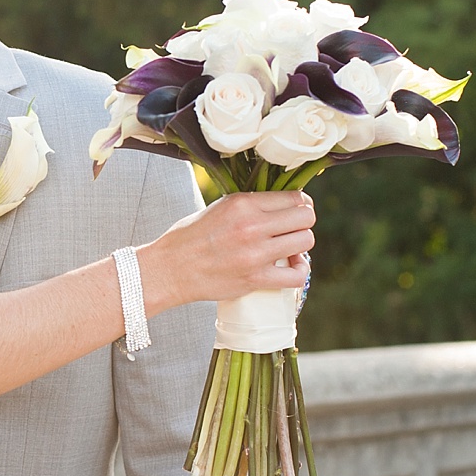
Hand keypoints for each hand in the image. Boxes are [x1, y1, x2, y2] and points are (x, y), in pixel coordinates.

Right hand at [137, 191, 315, 311]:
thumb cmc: (190, 237)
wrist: (170, 268)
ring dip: (301, 245)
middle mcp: (252, 226)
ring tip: (289, 248)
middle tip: (292, 229)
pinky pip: (296, 275)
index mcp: (243, 203)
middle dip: (303, 222)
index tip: (295, 211)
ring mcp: (255, 254)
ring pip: (305, 241)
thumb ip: (251, 206)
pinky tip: (290, 267)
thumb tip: (280, 206)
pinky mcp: (255, 279)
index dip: (300, 204)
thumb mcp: (219, 207)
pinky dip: (299, 271)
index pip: (294, 197)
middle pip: (306, 217)